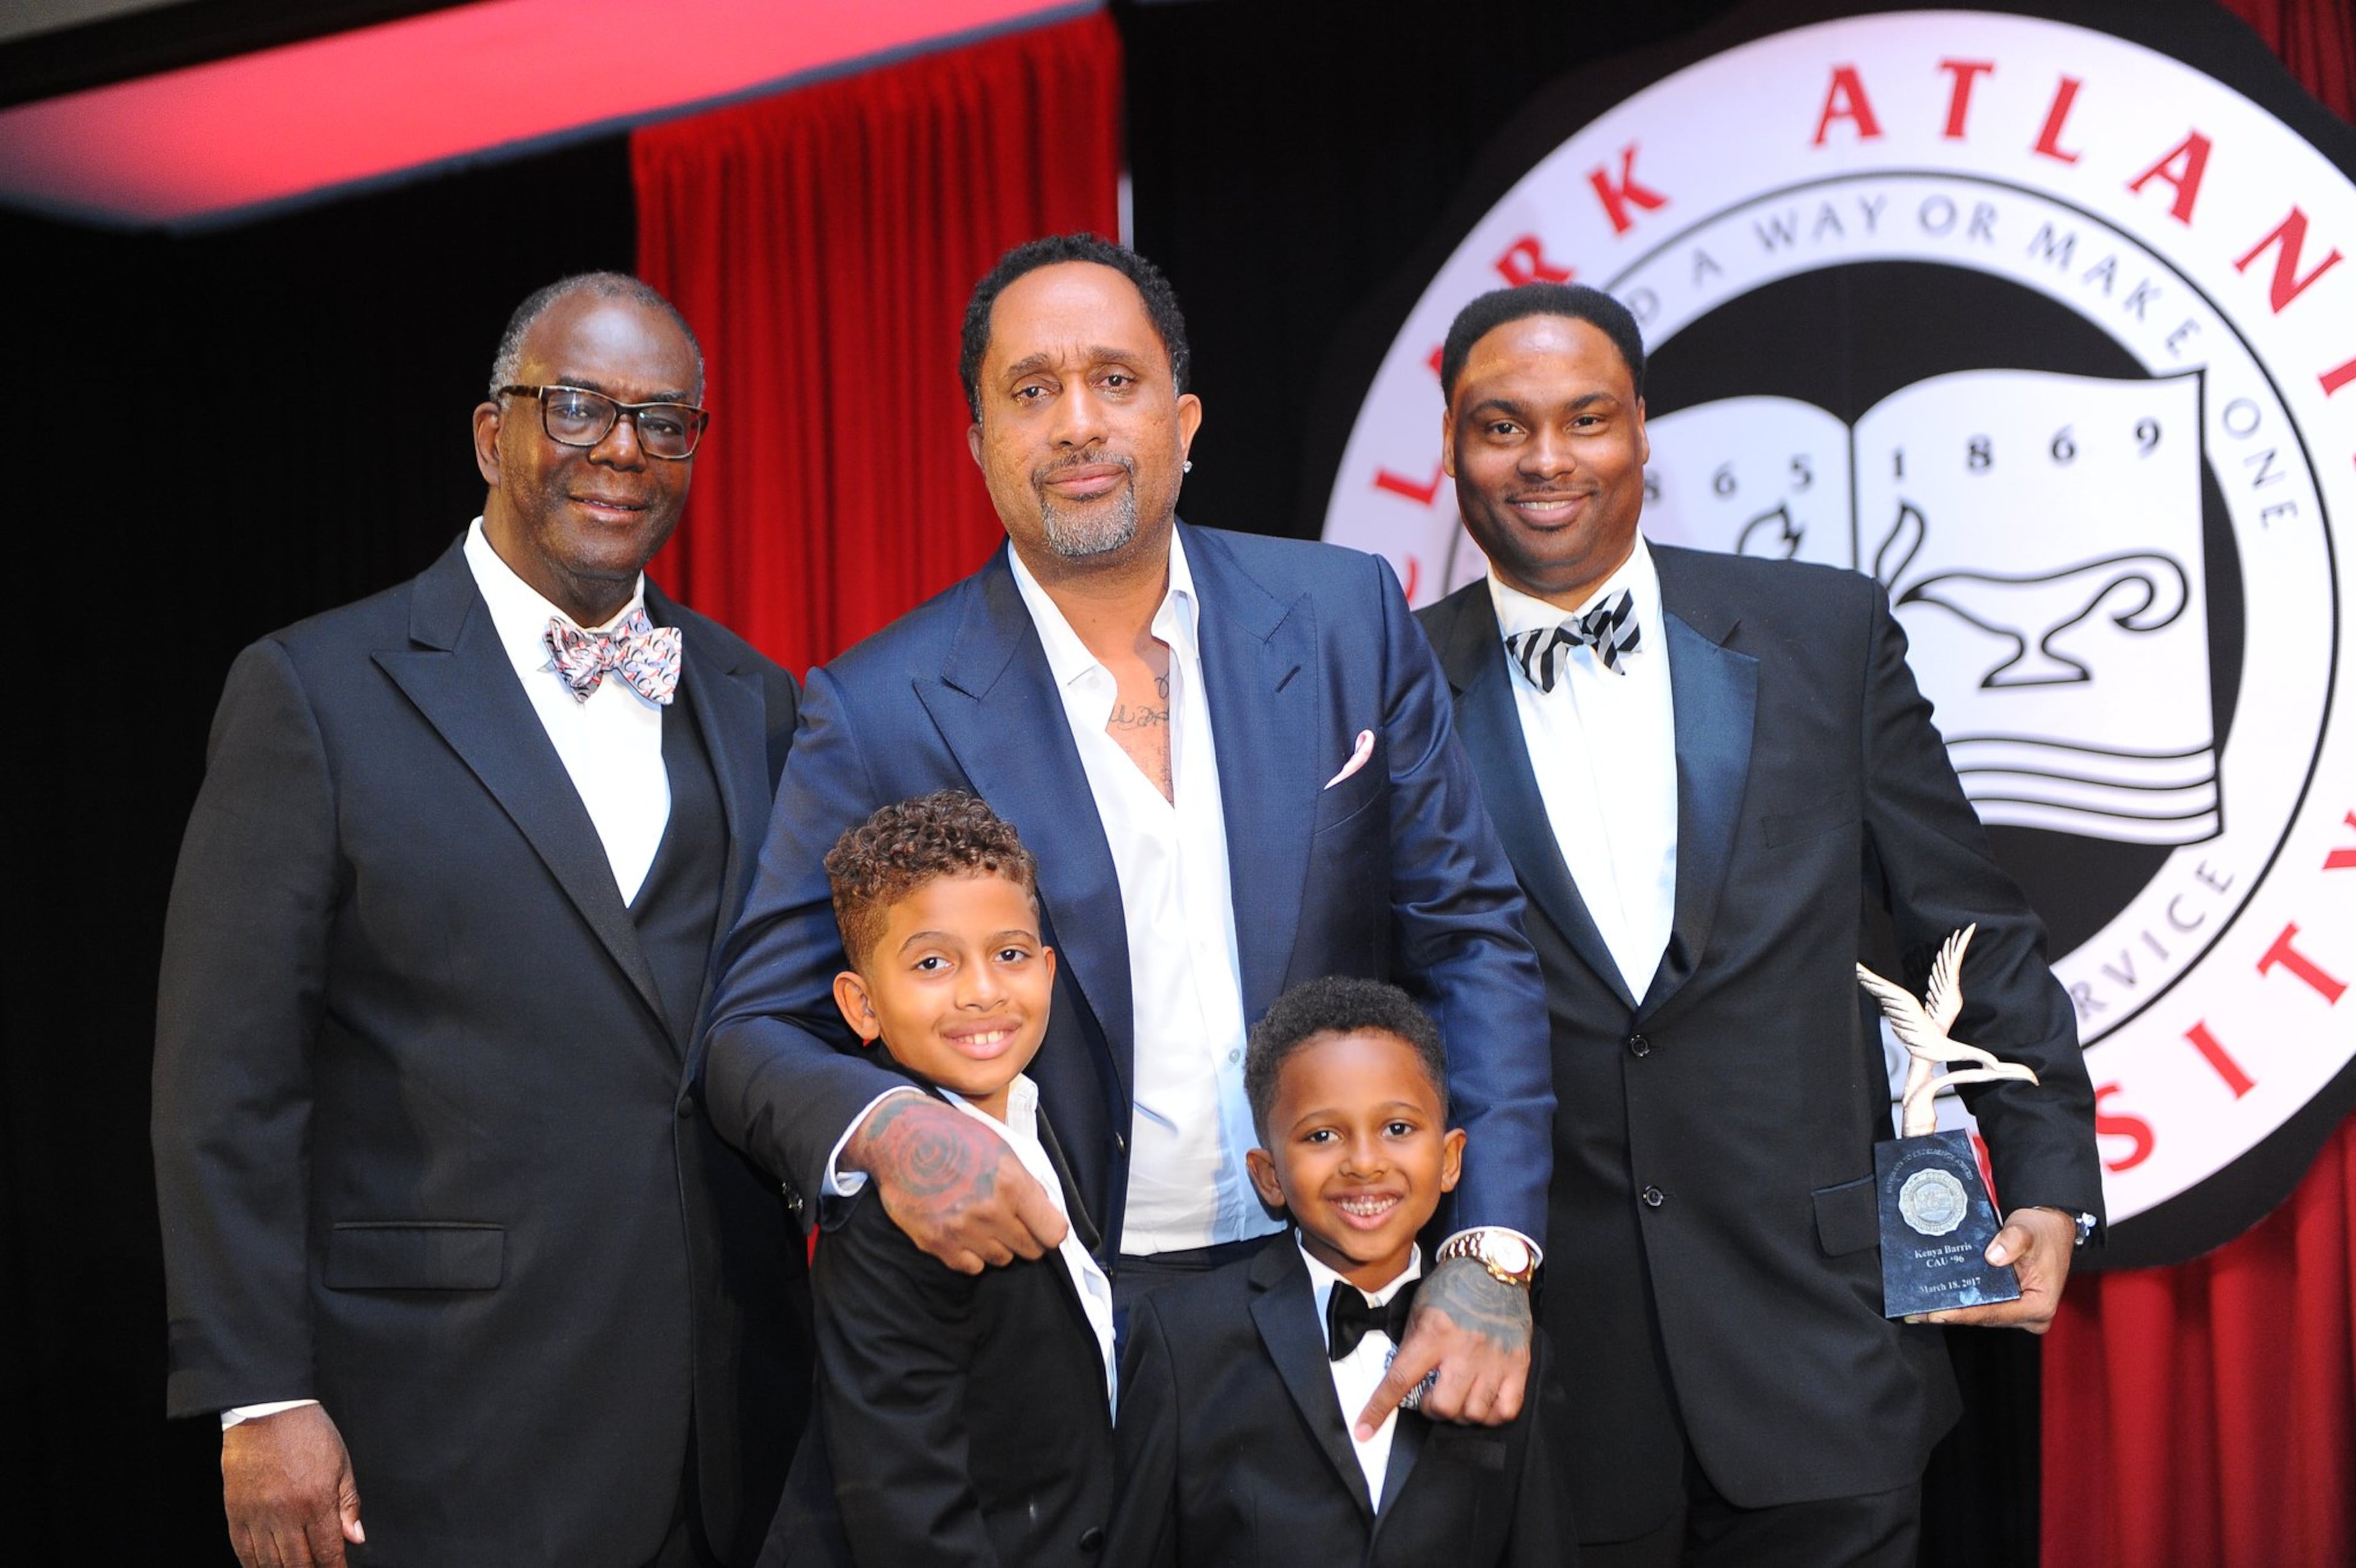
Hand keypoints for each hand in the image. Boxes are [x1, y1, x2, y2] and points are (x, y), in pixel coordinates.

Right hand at [222, 1404, 363, 1567]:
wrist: (268, 1411)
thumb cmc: (307, 1432)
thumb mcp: (341, 1463)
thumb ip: (348, 1504)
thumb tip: (355, 1537)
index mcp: (317, 1501)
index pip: (328, 1551)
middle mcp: (287, 1513)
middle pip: (299, 1564)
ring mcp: (258, 1515)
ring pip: (270, 1563)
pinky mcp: (236, 1512)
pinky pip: (243, 1550)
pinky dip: (254, 1565)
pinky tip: (264, 1567)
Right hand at [848, 1095, 1067, 1273]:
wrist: (900, 1138)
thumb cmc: (954, 1136)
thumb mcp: (1001, 1149)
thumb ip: (1025, 1183)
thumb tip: (1044, 1211)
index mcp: (1012, 1184)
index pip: (1053, 1232)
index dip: (1051, 1231)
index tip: (1044, 1226)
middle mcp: (990, 1212)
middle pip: (1030, 1250)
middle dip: (1027, 1237)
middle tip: (1013, 1222)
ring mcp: (962, 1231)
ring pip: (1001, 1259)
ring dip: (998, 1245)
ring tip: (983, 1221)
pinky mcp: (937, 1243)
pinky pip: (971, 1267)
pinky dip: (971, 1255)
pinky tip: (964, 1232)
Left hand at [1355, 1254, 1531, 1437]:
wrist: (1493, 1267)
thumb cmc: (1452, 1288)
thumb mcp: (1419, 1310)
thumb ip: (1411, 1346)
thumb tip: (1402, 1383)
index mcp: (1433, 1334)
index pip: (1400, 1380)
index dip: (1379, 1409)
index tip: (1364, 1431)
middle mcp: (1464, 1350)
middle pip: (1443, 1407)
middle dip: (1431, 1409)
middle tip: (1432, 1396)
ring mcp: (1494, 1360)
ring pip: (1473, 1413)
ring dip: (1460, 1412)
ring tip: (1458, 1395)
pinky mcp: (1518, 1365)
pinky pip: (1505, 1410)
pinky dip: (1491, 1414)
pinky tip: (1483, 1401)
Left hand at [1921, 1206, 2077, 1332]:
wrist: (2053, 1228)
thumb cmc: (2044, 1231)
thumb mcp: (2027, 1230)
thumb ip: (2012, 1241)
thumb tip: (1993, 1256)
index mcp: (2040, 1305)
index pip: (1995, 1313)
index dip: (1965, 1313)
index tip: (1938, 1314)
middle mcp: (2031, 1315)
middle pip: (1985, 1317)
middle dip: (1952, 1313)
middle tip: (1919, 1311)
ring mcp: (2020, 1312)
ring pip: (1983, 1314)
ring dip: (1954, 1309)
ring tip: (1922, 1305)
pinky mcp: (2011, 1304)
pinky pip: (1984, 1305)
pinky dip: (1964, 1301)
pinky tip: (1940, 1296)